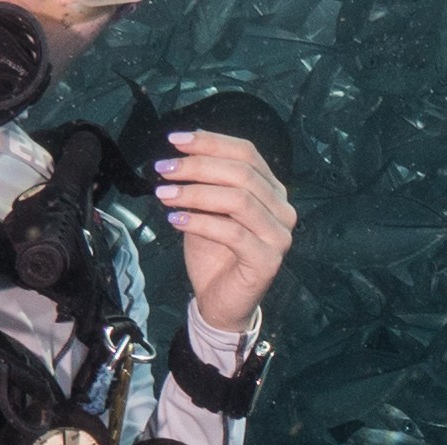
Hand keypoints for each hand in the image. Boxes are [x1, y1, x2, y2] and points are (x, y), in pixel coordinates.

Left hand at [153, 131, 294, 332]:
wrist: (221, 302)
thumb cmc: (214, 254)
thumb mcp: (206, 209)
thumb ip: (204, 181)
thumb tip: (183, 147)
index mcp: (271, 190)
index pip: (247, 153)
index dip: (211, 142)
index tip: (174, 140)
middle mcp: (282, 209)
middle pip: (242, 173)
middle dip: (198, 166)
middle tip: (164, 168)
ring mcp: (279, 235)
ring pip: (238, 200)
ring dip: (196, 193)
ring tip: (164, 194)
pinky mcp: (268, 260)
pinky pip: (232, 233)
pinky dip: (200, 222)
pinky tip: (175, 219)